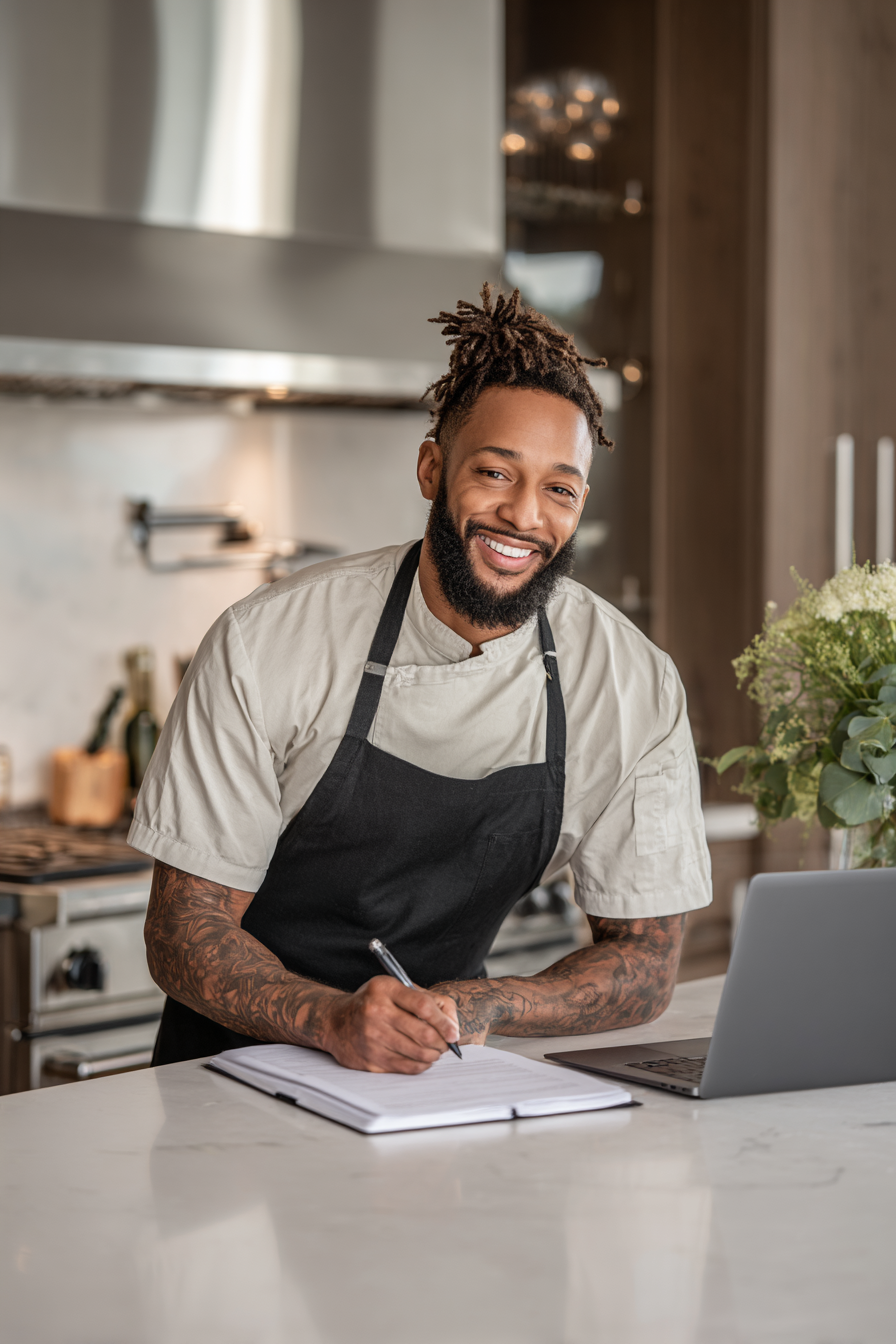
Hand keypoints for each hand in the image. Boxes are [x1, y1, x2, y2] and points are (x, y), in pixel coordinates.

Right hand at [320, 977, 460, 1073]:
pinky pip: (406, 1067)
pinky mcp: (370, 1060)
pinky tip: (422, 1059)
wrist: (335, 1022)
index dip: (444, 1021)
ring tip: (435, 1050)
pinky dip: (421, 1065)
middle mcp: (376, 1012)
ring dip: (433, 1054)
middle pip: (423, 1033)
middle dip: (442, 1042)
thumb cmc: (372, 1003)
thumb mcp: (395, 988)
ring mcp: (371, 1038)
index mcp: (384, 989)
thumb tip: (452, 1024)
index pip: (423, 1006)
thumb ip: (426, 999)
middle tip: (446, 1043)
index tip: (453, 1032)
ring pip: (417, 1053)